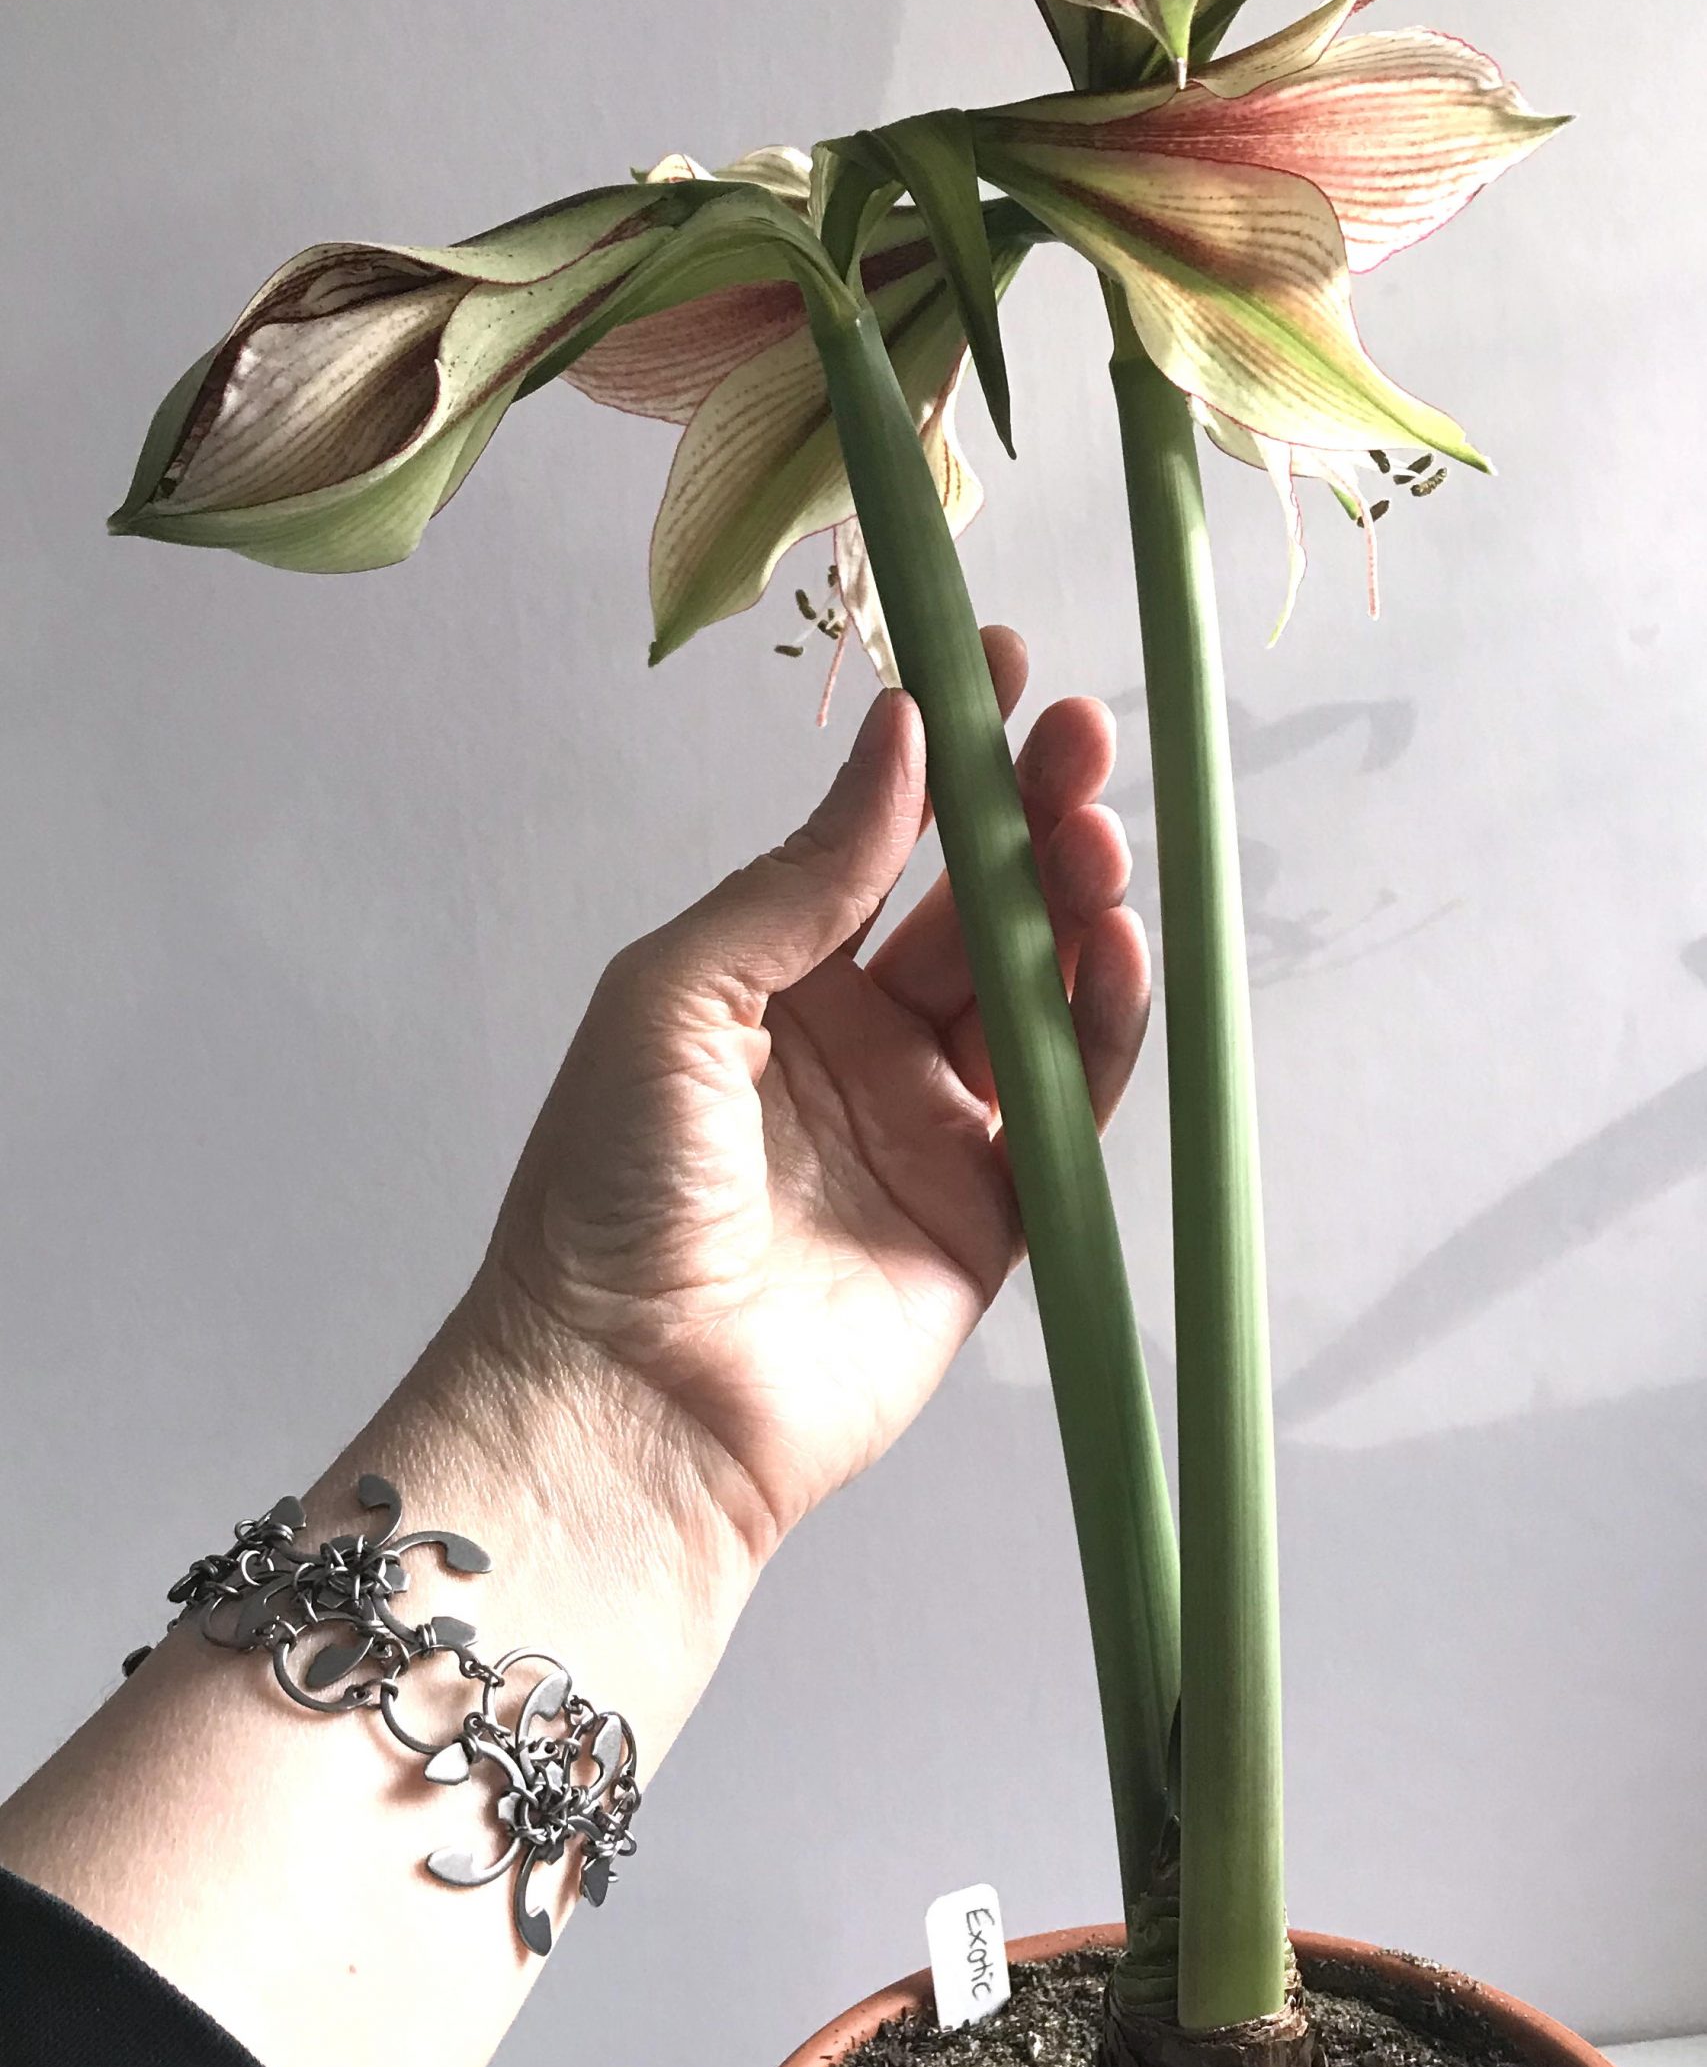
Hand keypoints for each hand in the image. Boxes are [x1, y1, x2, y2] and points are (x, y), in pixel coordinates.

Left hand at [479, 629, 1148, 1562]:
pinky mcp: (991, 1223)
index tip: (1007, 670)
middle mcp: (862, 1047)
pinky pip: (1069, 1110)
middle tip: (1081, 737)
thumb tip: (900, 743)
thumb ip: (801, 879)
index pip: (884, 847)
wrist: (624, 1396)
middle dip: (1033, 819)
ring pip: (1035, 996)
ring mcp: (933, 1133)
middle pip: (978, 909)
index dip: (951, 762)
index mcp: (773, 985)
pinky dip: (1103, 1028)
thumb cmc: (608, 1188)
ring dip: (1075, 908)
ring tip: (1096, 837)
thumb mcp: (679, 994)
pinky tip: (1114, 948)